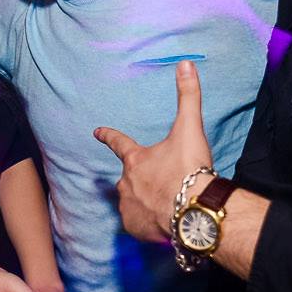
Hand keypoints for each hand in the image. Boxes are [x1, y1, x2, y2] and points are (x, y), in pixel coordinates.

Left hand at [94, 61, 212, 242]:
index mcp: (136, 159)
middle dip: (142, 179)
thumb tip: (185, 63)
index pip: (118, 142)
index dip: (108, 136)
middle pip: (130, 177)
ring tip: (168, 203)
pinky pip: (138, 224)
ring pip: (133, 201)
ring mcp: (128, 207)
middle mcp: (126, 183)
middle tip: (165, 183)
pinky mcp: (135, 228)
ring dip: (145, 201)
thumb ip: (188, 96)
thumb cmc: (190, 170)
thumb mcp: (189, 129)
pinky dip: (147, 222)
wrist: (194, 211)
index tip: (96, 132)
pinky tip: (163, 220)